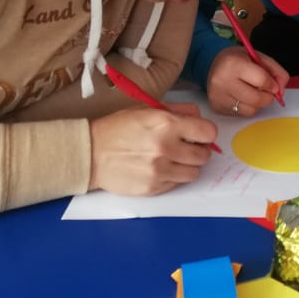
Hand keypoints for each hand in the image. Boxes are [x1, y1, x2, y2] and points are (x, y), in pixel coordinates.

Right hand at [89, 106, 218, 195]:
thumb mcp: (147, 109)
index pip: (208, 132)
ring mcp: (159, 171)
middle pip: (204, 155)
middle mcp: (165, 148)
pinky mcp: (153, 188)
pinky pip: (177, 184)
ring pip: (194, 173)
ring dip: (188, 166)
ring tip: (173, 159)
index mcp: (166, 124)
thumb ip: (178, 110)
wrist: (90, 154)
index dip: (206, 133)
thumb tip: (199, 117)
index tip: (199, 134)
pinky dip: (173, 177)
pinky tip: (159, 168)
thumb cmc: (118, 128)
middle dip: (199, 150)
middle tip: (187, 148)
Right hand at [206, 46, 288, 116]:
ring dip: (258, 103)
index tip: (274, 84)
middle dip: (268, 97)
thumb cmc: (238, 60)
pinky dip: (248, 107)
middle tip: (268, 91)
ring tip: (253, 91)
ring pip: (251, 109)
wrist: (213, 65)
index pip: (261, 80)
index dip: (272, 84)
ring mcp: (218, 96)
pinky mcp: (218, 107)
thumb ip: (275, 71)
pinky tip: (243, 97)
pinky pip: (242, 113)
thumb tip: (281, 90)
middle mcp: (222, 81)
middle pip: (256, 99)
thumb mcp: (258, 57)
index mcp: (233, 63)